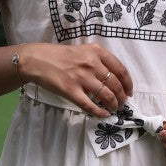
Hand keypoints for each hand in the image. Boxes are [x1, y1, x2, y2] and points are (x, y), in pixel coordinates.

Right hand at [17, 41, 132, 118]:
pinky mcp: (71, 90)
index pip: (120, 70)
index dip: (128, 84)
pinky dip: (99, 112)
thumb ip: (98, 60)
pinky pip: (90, 105)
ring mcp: (81, 77)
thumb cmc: (59, 56)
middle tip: (122, 104)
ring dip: (113, 105)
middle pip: (115, 84)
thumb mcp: (83, 50)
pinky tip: (103, 114)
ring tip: (114, 109)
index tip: (129, 92)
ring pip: (106, 95)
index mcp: (96, 52)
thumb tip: (112, 78)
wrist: (37, 60)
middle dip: (122, 97)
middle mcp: (91, 63)